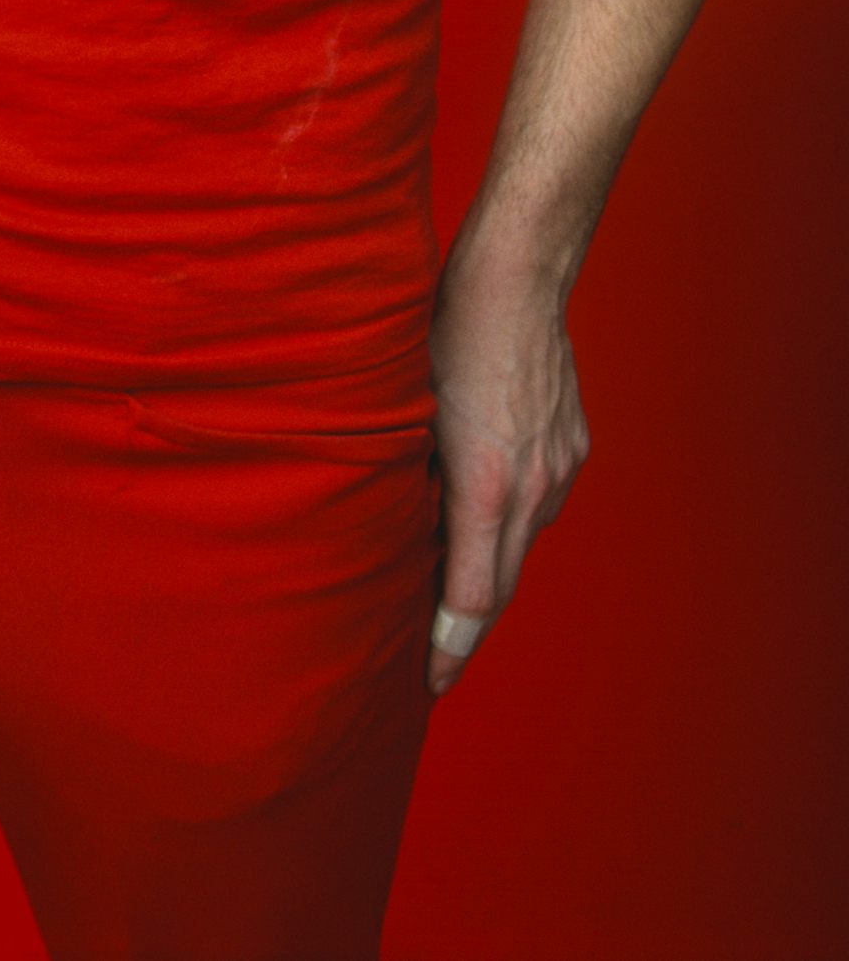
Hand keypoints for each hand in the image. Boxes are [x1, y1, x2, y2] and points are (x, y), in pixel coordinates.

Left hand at [427, 239, 590, 694]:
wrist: (516, 278)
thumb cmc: (444, 332)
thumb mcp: (404, 409)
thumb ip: (403, 478)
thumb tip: (387, 528)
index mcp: (485, 485)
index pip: (471, 594)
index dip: (450, 644)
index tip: (431, 682)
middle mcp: (533, 487)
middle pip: (500, 581)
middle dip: (467, 623)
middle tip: (432, 658)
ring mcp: (559, 467)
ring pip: (520, 540)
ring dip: (487, 563)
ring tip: (445, 583)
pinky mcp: (573, 447)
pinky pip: (538, 501)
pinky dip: (508, 517)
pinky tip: (480, 510)